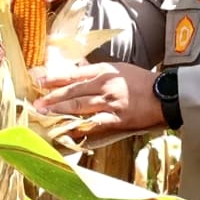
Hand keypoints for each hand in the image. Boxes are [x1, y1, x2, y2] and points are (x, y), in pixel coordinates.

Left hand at [32, 62, 164, 134]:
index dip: (55, 77)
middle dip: (52, 97)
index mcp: (105, 71)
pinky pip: (95, 124)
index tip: (38, 79)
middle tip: (35, 102)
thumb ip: (96, 70)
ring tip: (44, 113)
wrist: (165, 95)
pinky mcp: (117, 119)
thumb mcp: (119, 69)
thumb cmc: (142, 81)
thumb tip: (75, 68)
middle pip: (74, 91)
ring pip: (80, 107)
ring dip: (60, 110)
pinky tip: (67, 130)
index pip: (75, 74)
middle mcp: (105, 85)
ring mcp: (111, 103)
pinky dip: (80, 127)